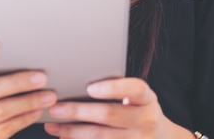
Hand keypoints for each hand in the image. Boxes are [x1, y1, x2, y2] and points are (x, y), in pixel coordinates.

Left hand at [43, 78, 194, 137]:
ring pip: (101, 136)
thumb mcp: (135, 97)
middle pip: (110, 114)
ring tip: (52, 125)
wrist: (162, 138)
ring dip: (72, 131)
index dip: (113, 88)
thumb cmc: (137, 109)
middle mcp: (146, 120)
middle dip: (79, 111)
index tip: (90, 87)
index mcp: (147, 98)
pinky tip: (63, 137)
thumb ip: (116, 88)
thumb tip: (76, 80)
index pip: (134, 89)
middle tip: (55, 108)